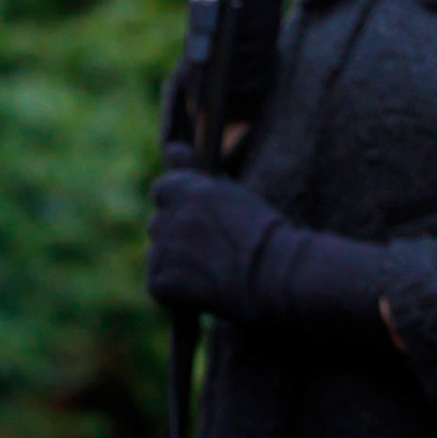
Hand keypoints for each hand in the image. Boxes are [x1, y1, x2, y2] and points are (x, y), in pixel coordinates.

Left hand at [146, 152, 389, 337]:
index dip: (180, 203)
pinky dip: (175, 290)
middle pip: (158, 223)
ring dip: (175, 260)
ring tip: (212, 270)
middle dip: (177, 233)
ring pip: (158, 253)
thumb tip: (171, 147)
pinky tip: (205, 289)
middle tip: (212, 248)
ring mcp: (162, 250)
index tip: (199, 216)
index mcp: (188, 190)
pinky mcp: (160, 282)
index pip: (163, 189)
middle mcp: (170, 217)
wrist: (278, 276)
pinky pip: (159, 283)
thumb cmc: (265, 233)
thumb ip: (194, 171)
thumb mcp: (232, 194)